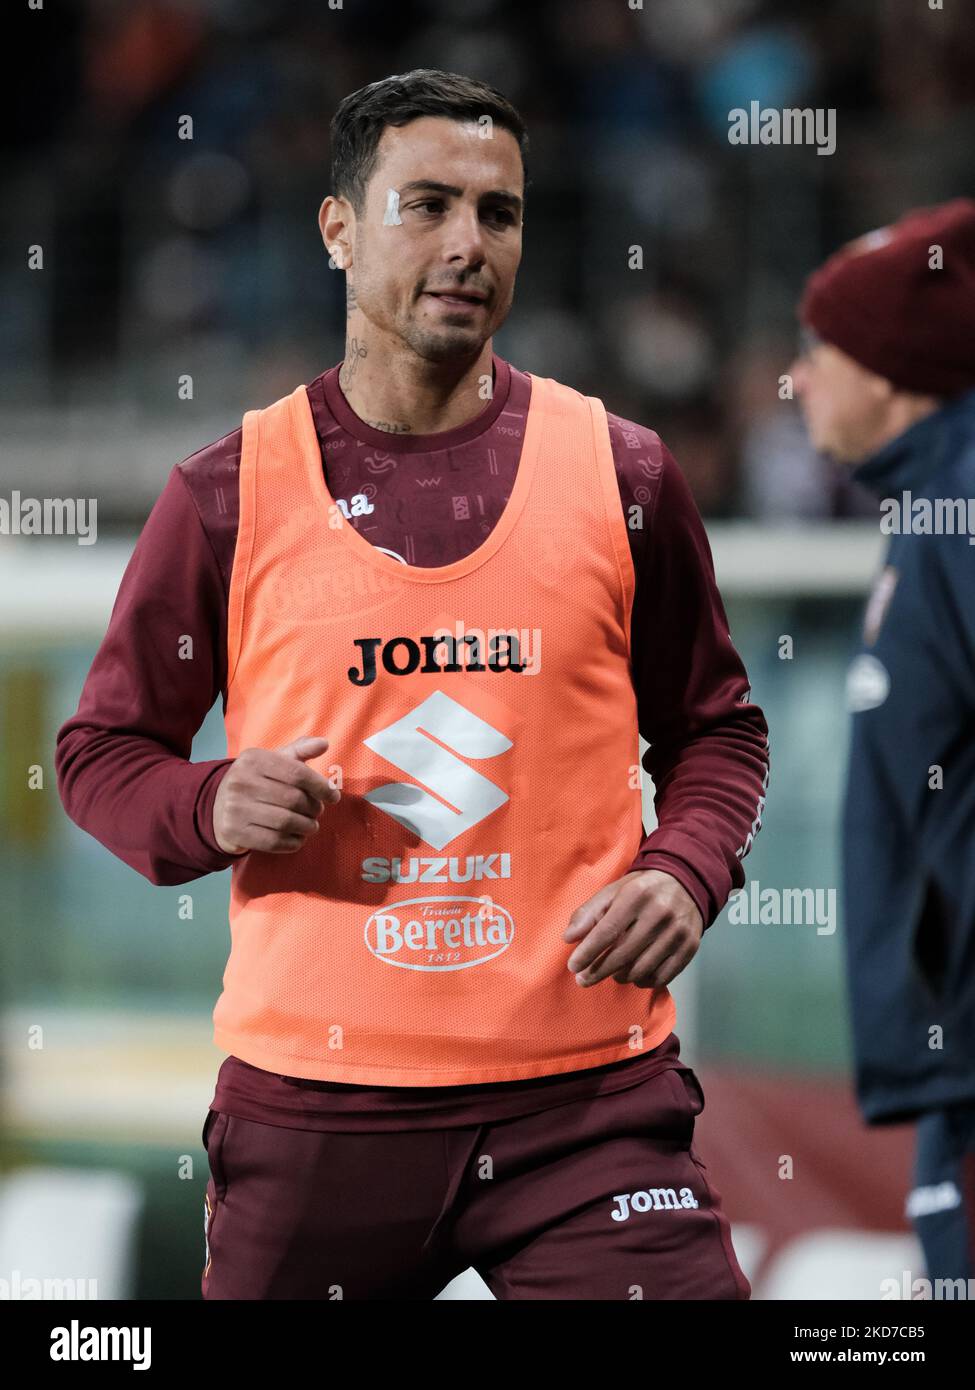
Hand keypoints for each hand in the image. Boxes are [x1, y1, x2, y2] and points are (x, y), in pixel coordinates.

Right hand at [212, 735, 339, 855]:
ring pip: (286, 821)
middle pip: (294, 799)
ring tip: (311, 825)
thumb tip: (324, 743)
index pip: (297, 773)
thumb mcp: (273, 761)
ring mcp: (235, 808)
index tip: (334, 796)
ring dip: (307, 827)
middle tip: (318, 812)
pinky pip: (274, 841)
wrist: (218, 807)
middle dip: (314, 808)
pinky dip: (293, 842)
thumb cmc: (256, 781)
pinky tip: (298, 838)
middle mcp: (240, 781)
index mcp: (253, 759)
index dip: (321, 786)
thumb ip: (299, 751)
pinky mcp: (234, 832)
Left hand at [563, 870, 703, 988]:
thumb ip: (588, 913)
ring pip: (641, 969)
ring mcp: (677, 933)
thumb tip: (569, 938)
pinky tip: (634, 975)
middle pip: (623, 954)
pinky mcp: (690, 948)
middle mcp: (660, 914)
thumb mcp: (612, 892)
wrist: (686, 883)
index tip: (573, 966)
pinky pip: (661, 977)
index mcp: (636, 896)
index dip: (588, 952)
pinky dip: (642, 981)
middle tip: (583, 979)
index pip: (607, 931)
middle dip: (598, 971)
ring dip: (620, 977)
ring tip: (611, 973)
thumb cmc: (641, 890)